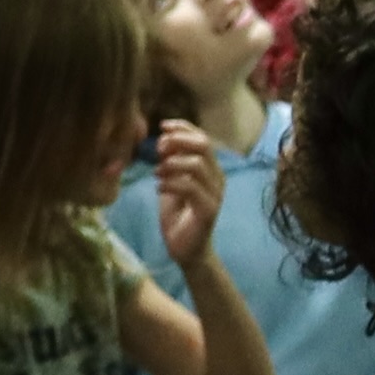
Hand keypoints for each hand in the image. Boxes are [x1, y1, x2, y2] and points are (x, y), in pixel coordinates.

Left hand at [150, 119, 220, 279]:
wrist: (186, 247)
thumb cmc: (178, 212)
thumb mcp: (171, 180)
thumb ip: (170, 160)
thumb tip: (162, 139)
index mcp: (210, 168)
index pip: (203, 138)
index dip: (183, 128)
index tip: (162, 126)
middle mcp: (217, 178)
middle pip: (203, 146)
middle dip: (178, 141)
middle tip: (158, 151)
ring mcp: (216, 194)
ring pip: (196, 165)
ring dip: (170, 164)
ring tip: (156, 173)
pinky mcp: (209, 210)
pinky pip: (190, 187)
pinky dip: (170, 183)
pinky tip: (159, 188)